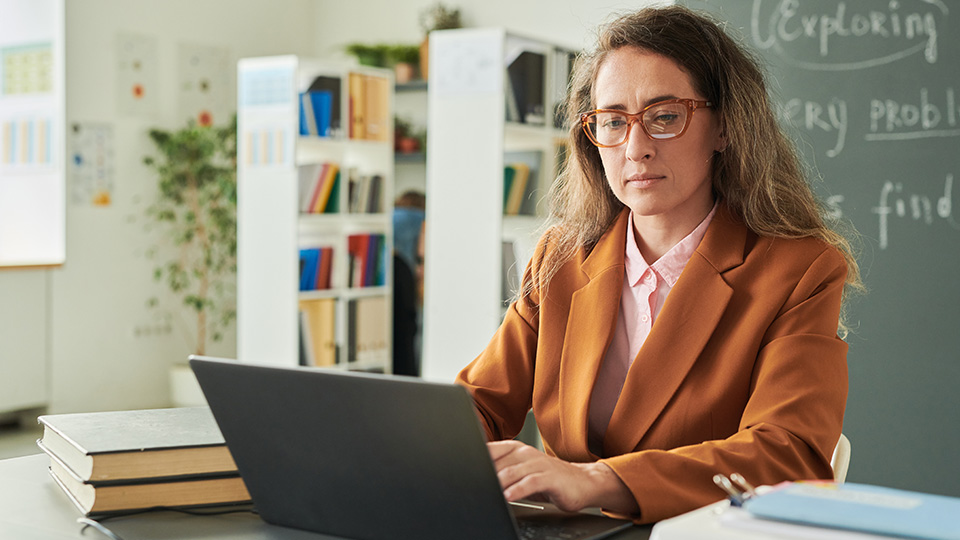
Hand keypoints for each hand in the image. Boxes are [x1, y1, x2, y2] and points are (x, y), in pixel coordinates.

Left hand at [487, 440, 637, 513]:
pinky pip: (530, 482)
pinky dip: (517, 489)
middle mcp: (525, 453)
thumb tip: (479, 476)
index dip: (475, 460)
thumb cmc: (549, 479)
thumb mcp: (522, 472)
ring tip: (487, 492)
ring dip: (498, 482)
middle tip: (472, 485)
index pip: (489, 451)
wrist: (582, 482)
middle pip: (497, 462)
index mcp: (515, 449)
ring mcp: (538, 463)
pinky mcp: (549, 477)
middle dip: (484, 474)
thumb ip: (502, 471)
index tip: (463, 470)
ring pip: (511, 471)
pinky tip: (508, 496)